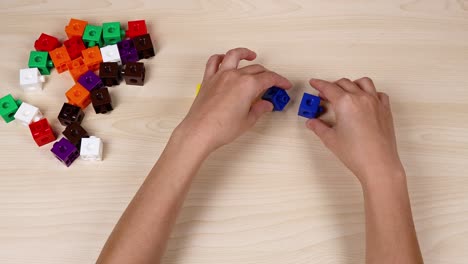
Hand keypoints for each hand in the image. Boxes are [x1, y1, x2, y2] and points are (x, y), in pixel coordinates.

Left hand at [175, 48, 291, 152]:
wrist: (200, 132)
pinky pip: (214, 62)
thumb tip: (266, 104)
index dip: (280, 81)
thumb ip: (259, 109)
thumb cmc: (221, 128)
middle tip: (272, 83)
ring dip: (244, 53)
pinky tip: (225, 59)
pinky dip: (220, 57)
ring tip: (251, 55)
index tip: (284, 85)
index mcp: (248, 85)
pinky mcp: (208, 79)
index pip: (269, 78)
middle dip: (267, 74)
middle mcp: (234, 76)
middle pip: (256, 69)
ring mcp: (220, 75)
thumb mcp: (247, 121)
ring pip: (234, 56)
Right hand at [306, 78, 403, 184]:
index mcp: (345, 102)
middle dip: (332, 86)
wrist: (378, 164)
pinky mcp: (385, 110)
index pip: (328, 88)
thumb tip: (312, 123)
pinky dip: (370, 92)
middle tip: (323, 94)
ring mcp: (375, 102)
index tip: (314, 83)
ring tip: (344, 92)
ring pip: (363, 82)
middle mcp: (361, 98)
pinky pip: (378, 93)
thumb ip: (319, 127)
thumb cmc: (357, 153)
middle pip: (344, 83)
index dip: (319, 84)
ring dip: (351, 84)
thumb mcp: (331, 139)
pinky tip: (364, 100)